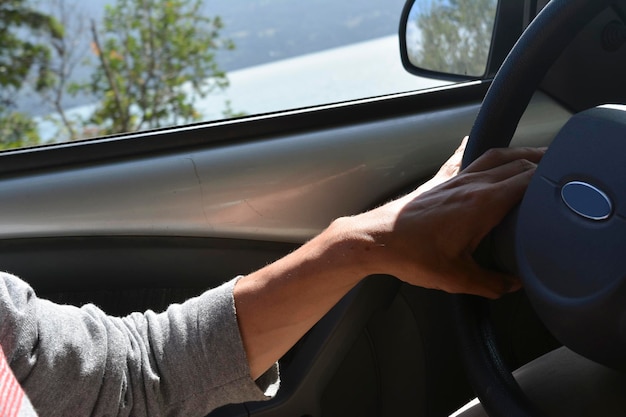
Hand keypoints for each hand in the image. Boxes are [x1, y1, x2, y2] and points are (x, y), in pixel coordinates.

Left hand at [342, 139, 544, 297]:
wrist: (376, 239)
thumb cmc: (413, 256)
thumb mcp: (458, 278)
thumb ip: (491, 283)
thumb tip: (513, 285)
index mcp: (483, 203)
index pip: (527, 179)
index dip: (549, 178)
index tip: (564, 183)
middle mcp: (471, 184)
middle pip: (516, 163)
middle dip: (541, 162)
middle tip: (559, 168)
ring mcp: (454, 179)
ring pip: (493, 156)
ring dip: (516, 153)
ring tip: (533, 154)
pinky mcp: (438, 182)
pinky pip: (461, 159)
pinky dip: (473, 150)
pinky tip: (472, 142)